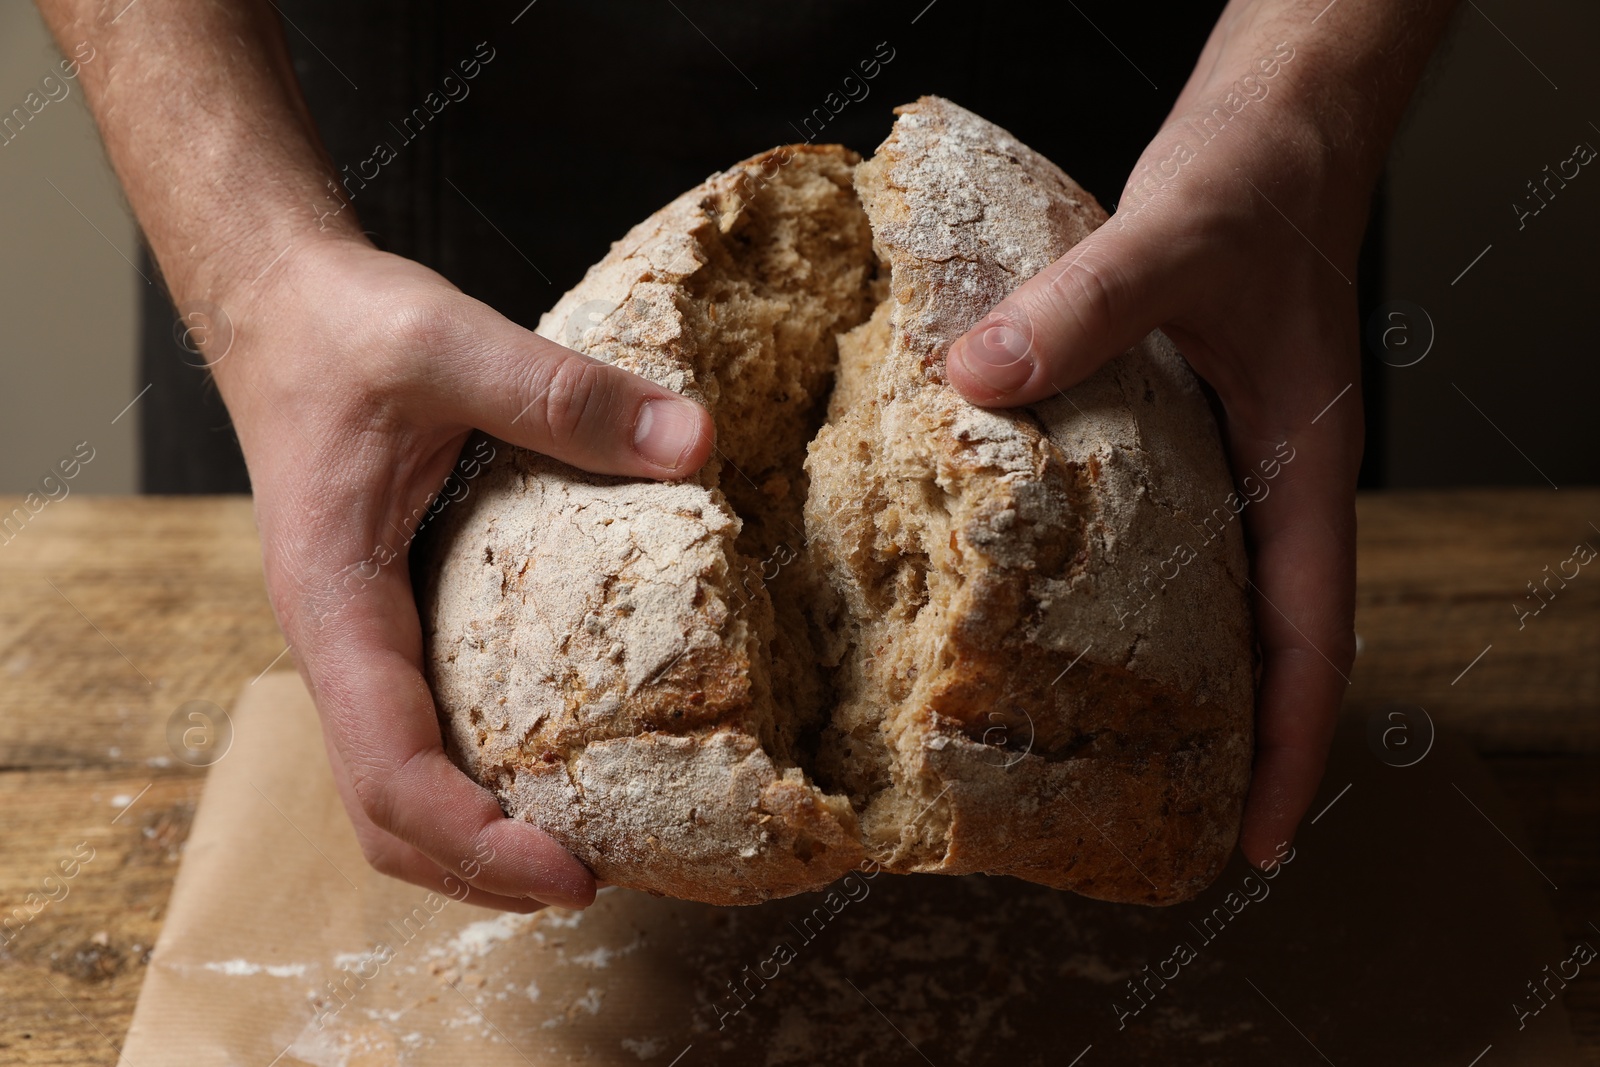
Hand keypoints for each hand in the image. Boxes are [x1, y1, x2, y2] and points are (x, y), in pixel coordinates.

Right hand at [211, 236, 713, 908]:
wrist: (282, 311)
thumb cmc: (344, 332)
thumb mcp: (451, 343)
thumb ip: (564, 393)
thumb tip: (695, 444)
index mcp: (334, 602)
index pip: (389, 770)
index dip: (476, 843)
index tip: (572, 875)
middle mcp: (336, 643)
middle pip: (384, 814)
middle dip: (480, 871)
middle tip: (597, 881)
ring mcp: (357, 641)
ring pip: (392, 789)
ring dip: (472, 844)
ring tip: (579, 854)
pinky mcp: (387, 623)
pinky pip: (415, 734)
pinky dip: (473, 781)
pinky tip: (552, 766)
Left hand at [946, 33, 1369, 867]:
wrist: (1269, 130)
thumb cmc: (1257, 183)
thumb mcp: (1176, 240)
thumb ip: (1086, 307)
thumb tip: (976, 381)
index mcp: (1302, 470)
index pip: (1313, 640)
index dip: (1289, 749)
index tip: (1253, 840)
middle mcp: (1265, 482)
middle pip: (1262, 645)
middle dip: (1224, 743)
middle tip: (1155, 829)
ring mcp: (1221, 460)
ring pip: (1205, 595)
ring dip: (1169, 676)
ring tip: (1092, 752)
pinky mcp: (1173, 428)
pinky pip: (1149, 529)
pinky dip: (1111, 581)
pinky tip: (1041, 604)